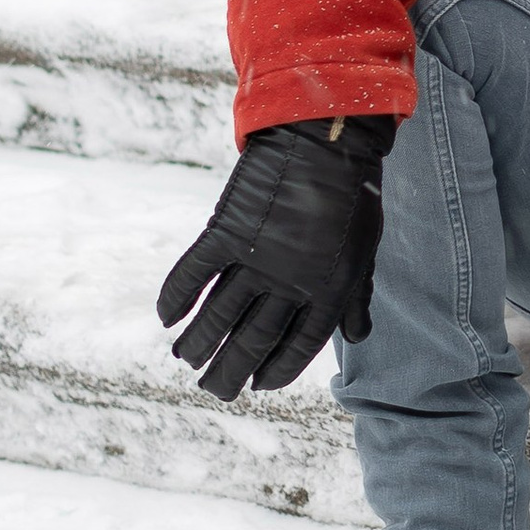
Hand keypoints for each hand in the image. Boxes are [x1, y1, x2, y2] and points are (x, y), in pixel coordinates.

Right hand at [157, 116, 395, 401]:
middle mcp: (289, 283)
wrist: (324, 139)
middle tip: (215, 389)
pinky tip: (166, 319)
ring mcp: (255, 258)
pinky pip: (193, 274)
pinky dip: (176, 297)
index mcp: (327, 290)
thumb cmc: (351, 196)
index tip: (259, 386)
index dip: (277, 371)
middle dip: (230, 371)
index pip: (299, 348)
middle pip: (253, 341)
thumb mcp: (364, 250)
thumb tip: (358, 336)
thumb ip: (355, 297)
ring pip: (218, 317)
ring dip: (199, 344)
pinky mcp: (225, 231)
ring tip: (186, 362)